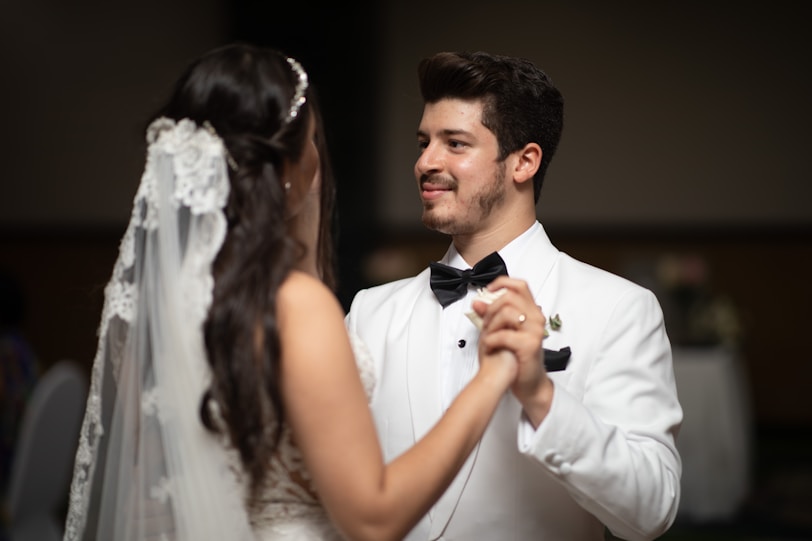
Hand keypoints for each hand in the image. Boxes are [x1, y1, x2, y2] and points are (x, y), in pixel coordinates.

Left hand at [473, 276, 553, 424]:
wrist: (529, 383)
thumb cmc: (516, 358)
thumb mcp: (501, 332)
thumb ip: (491, 316)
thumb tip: (477, 303)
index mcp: (531, 312)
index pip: (519, 286)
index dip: (502, 283)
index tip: (488, 291)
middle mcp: (536, 318)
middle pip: (510, 296)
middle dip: (491, 307)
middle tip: (485, 321)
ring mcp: (535, 331)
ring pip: (508, 312)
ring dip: (491, 323)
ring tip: (488, 334)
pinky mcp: (530, 345)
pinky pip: (504, 334)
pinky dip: (491, 339)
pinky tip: (489, 345)